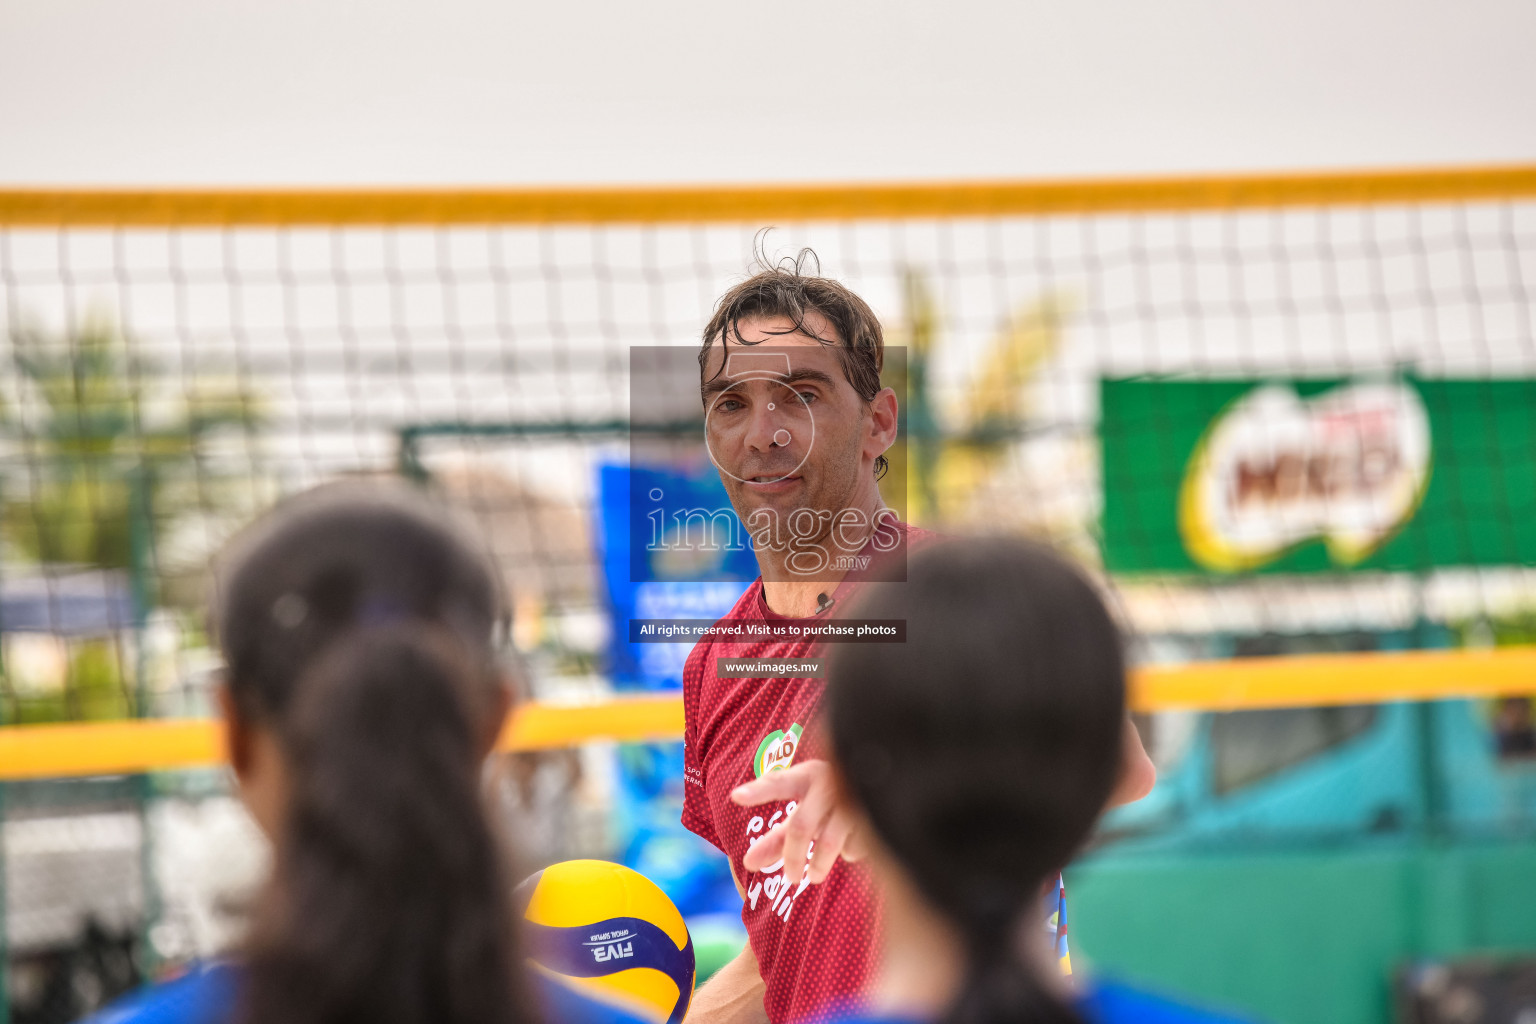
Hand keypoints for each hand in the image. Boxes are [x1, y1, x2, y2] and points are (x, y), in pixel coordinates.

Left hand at [731, 759, 864, 886]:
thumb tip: (748, 865)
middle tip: (790, 878)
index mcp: (806, 776)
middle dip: (792, 856)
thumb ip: (777, 837)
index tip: (735, 796)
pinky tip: (850, 848)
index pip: (778, 782)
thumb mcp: (803, 810)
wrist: (882, 781)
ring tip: (812, 877)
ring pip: (830, 841)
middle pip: (801, 826)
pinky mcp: (875, 814)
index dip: (759, 790)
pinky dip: (850, 852)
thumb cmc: (828, 802)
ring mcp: (852, 797)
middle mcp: (828, 782)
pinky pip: (857, 845)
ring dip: (819, 863)